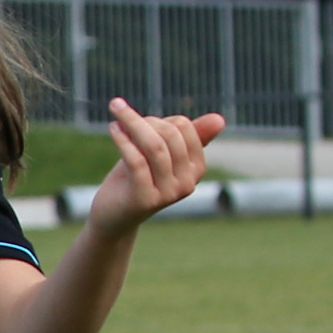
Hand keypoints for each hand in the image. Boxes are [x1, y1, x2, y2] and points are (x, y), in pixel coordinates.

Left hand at [82, 100, 225, 234]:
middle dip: (143, 121)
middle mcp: (188, 182)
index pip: (184, 127)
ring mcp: (169, 193)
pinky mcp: (146, 199)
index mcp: (197, 168)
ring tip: (116, 116)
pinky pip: (137, 161)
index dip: (159, 119)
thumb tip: (220, 119)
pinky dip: (123, 140)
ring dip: (132, 124)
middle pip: (169, 135)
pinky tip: (114, 128)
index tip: (139, 122)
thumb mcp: (160, 155)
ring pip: (154, 146)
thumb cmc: (135, 179)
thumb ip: (184, 136)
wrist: (113, 216)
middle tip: (122, 117)